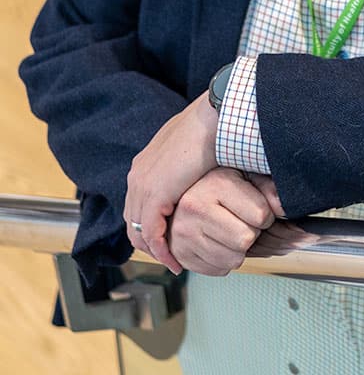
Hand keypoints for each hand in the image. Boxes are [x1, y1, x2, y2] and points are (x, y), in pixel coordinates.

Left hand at [124, 91, 217, 272]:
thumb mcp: (191, 149)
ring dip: (156, 250)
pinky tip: (176, 260)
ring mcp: (143, 185)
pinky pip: (152, 234)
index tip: (168, 238)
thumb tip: (194, 173)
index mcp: (144, 163)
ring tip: (174, 262)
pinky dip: (163, 250)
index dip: (149, 225)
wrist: (214, 116)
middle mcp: (137, 175)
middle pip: (133, 220)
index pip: (137, 204)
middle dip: (149, 242)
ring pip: (139, 231)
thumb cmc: (211, 127)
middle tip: (169, 256)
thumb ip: (183, 164)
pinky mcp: (154, 195)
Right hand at [168, 167, 282, 275]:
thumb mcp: (245, 175)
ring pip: (234, 259)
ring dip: (238, 249)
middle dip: (251, 233)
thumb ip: (268, 187)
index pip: (260, 215)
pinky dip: (224, 260)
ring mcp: (184, 234)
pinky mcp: (181, 254)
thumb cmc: (219, 185)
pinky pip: (219, 270)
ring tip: (229, 230)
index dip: (266, 215)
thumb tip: (284, 208)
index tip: (256, 208)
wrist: (181, 197)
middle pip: (246, 240)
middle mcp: (195, 208)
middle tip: (241, 221)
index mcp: (216, 184)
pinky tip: (218, 242)